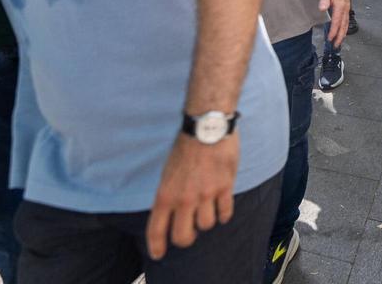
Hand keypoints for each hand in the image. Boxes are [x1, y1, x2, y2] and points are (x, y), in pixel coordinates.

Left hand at [145, 133, 238, 260]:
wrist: (207, 127)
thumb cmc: (185, 147)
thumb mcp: (167, 173)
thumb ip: (169, 195)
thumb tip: (171, 214)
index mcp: (165, 194)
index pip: (156, 230)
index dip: (157, 247)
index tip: (159, 254)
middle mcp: (183, 199)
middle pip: (183, 237)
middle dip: (186, 238)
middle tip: (190, 231)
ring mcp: (205, 194)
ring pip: (207, 226)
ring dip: (207, 221)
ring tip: (207, 210)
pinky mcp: (224, 187)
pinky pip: (225, 214)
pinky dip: (223, 214)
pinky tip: (221, 206)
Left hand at [320, 0, 351, 46]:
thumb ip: (324, 0)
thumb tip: (322, 9)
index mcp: (339, 6)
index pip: (336, 22)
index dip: (333, 31)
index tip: (330, 39)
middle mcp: (345, 9)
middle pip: (343, 26)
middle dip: (340, 37)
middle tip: (336, 45)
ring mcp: (347, 9)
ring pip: (346, 24)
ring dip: (343, 34)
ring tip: (339, 42)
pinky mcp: (347, 8)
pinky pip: (347, 21)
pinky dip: (345, 28)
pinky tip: (342, 32)